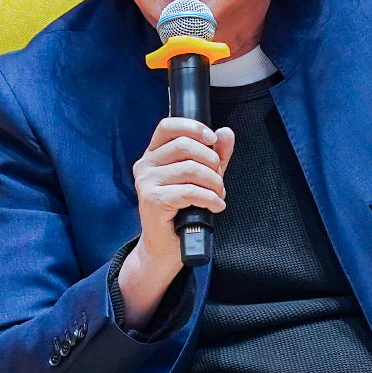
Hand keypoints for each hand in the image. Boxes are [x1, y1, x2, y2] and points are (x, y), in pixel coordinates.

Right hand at [117, 116, 237, 326]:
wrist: (167, 246)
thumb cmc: (182, 211)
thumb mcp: (202, 178)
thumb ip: (214, 155)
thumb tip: (226, 132)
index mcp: (153, 154)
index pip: (168, 126)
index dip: (193, 127)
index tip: (212, 139)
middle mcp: (145, 165)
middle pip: (184, 145)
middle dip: (211, 161)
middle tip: (219, 180)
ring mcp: (146, 183)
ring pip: (190, 169)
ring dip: (214, 183)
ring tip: (218, 195)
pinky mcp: (153, 200)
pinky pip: (190, 191)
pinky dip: (209, 198)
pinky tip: (215, 206)